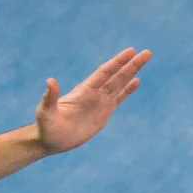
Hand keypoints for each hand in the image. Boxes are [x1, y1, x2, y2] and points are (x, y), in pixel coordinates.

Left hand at [35, 47, 151, 153]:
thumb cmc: (46, 126)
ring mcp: (99, 102)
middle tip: (147, 53)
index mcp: (84, 91)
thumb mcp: (46, 112)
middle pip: (116, 75)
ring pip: (119, 84)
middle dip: (131, 64)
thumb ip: (49, 97)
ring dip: (132, 72)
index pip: (104, 73)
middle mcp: (94, 93)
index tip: (130, 52)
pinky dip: (127, 90)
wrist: (50, 140)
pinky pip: (118, 98)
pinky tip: (136, 81)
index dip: (117, 63)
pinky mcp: (103, 113)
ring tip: (144, 59)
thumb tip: (50, 81)